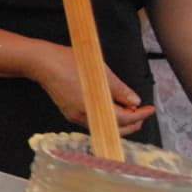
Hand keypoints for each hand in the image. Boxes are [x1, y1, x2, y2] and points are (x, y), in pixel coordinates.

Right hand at [34, 41, 155, 134]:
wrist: (41, 62)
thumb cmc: (67, 63)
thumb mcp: (100, 73)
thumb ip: (119, 89)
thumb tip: (134, 100)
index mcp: (91, 108)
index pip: (124, 119)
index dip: (140, 115)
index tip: (150, 109)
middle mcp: (82, 117)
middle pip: (114, 129)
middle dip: (132, 122)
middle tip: (142, 111)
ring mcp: (74, 116)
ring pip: (103, 125)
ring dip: (119, 120)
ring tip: (128, 107)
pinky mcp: (69, 111)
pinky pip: (93, 120)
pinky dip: (106, 116)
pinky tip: (110, 105)